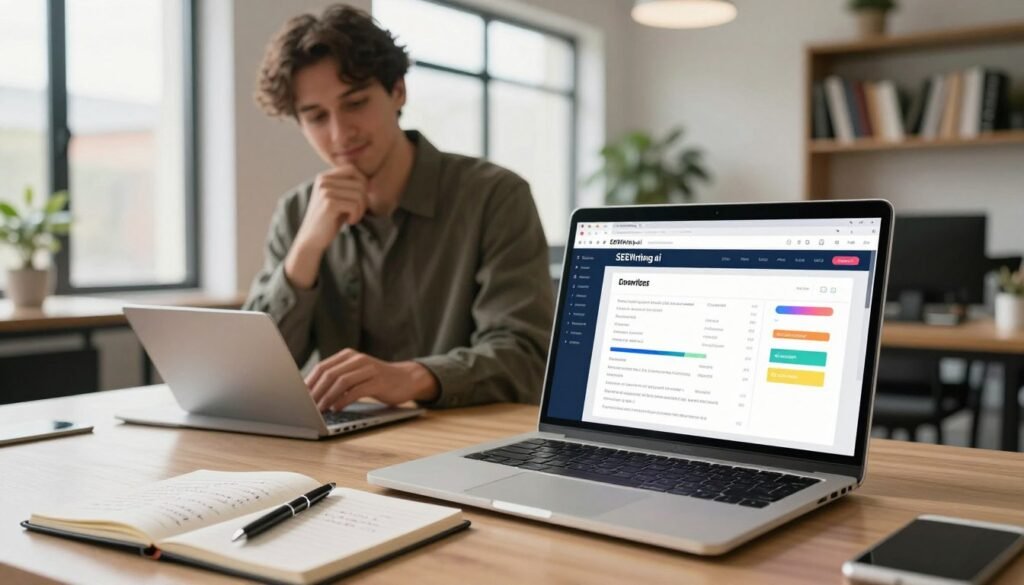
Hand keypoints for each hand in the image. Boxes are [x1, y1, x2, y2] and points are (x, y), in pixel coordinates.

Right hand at [295, 165, 368, 252]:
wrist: (312, 238)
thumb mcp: (338, 198)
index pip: (352, 169)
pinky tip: (349, 221)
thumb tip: (368, 180)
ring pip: (359, 195)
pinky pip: (355, 205)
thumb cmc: (329, 220)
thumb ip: (348, 186)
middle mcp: (323, 181)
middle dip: (364, 200)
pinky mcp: (329, 203)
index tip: (359, 199)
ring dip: (361, 210)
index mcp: (324, 177)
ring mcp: (325, 191)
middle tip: (356, 212)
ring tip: (352, 217)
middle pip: (359, 183)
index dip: (362, 183)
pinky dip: (356, 216)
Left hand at [306, 349, 438, 411]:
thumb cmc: (376, 380)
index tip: (299, 397)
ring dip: (327, 397)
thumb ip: (337, 379)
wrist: (406, 379)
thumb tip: (311, 394)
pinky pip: (356, 390)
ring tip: (319, 410)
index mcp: (348, 356)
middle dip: (315, 392)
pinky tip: (336, 408)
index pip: (322, 367)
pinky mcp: (378, 381)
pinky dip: (343, 400)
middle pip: (329, 374)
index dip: (309, 383)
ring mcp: (369, 369)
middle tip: (306, 406)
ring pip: (341, 381)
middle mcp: (357, 359)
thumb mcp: (355, 374)